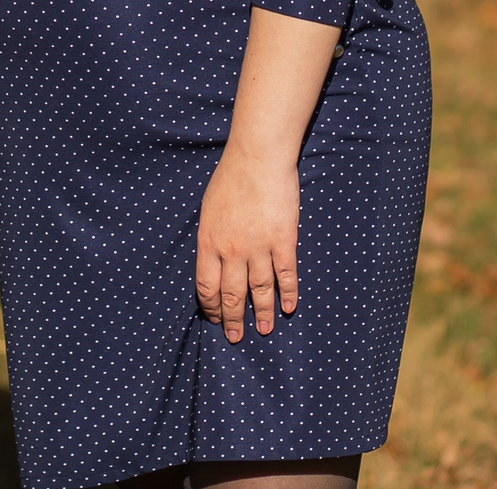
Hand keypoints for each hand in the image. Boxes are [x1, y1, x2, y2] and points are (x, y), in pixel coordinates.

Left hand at [195, 146, 299, 342]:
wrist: (258, 159)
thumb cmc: (230, 178)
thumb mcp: (209, 209)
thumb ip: (211, 238)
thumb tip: (214, 262)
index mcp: (209, 242)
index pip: (206, 286)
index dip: (211, 307)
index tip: (215, 319)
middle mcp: (232, 251)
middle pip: (232, 295)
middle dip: (233, 319)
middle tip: (236, 337)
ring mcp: (259, 247)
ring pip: (260, 291)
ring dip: (262, 314)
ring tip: (264, 330)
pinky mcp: (283, 241)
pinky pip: (286, 275)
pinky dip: (288, 294)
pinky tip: (289, 307)